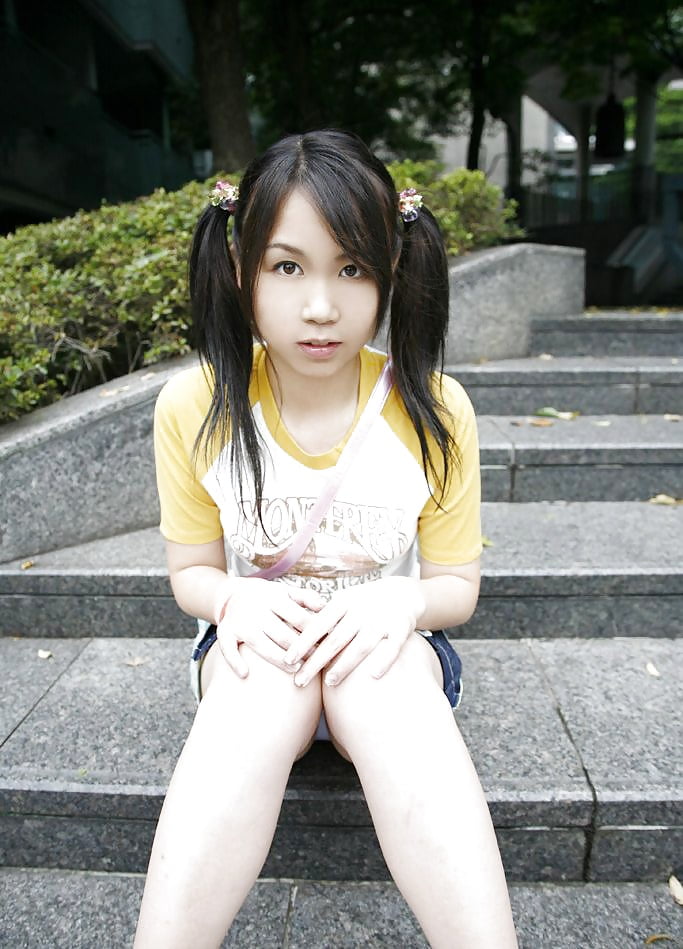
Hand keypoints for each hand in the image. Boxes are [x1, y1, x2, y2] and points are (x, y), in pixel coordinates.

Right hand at [216, 579, 323, 677]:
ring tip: (296, 670)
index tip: (328, 644)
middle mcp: (256, 610)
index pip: (298, 617)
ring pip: (260, 644)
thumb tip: (326, 607)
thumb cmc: (268, 597)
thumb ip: (307, 598)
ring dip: (277, 659)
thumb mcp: (287, 591)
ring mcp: (240, 622)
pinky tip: (245, 674)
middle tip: (317, 662)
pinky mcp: (225, 632)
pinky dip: (234, 661)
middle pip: (282, 634)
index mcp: (274, 598)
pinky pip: (227, 648)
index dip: (314, 632)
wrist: (233, 593)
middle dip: (300, 649)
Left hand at [284, 577, 425, 687]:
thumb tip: (293, 634)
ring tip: (330, 682)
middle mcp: (361, 611)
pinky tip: (373, 675)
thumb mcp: (344, 600)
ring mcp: (381, 620)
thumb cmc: (364, 603)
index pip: (319, 624)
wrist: (402, 592)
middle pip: (335, 639)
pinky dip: (385, 660)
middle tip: (300, 680)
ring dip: (345, 664)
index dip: (303, 642)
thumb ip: (324, 616)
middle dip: (316, 661)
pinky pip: (392, 647)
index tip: (288, 660)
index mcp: (343, 602)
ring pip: (361, 645)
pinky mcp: (401, 629)